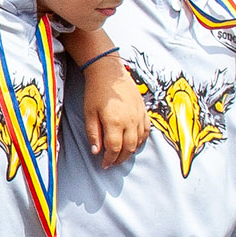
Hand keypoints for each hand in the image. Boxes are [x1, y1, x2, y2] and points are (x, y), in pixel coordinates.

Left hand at [80, 51, 148, 165]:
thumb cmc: (96, 91)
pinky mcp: (143, 110)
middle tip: (112, 163)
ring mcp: (139, 116)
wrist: (109, 72)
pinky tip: (134, 143)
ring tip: (121, 156)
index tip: (103, 165)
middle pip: (128, 148)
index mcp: (115, 122)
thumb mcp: (89, 113)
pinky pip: (146, 130)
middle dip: (120, 159)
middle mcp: (130, 121)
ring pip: (139, 141)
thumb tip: (96, 151)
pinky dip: (141, 140)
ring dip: (130, 151)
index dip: (109, 160)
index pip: (114, 149)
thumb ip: (93, 133)